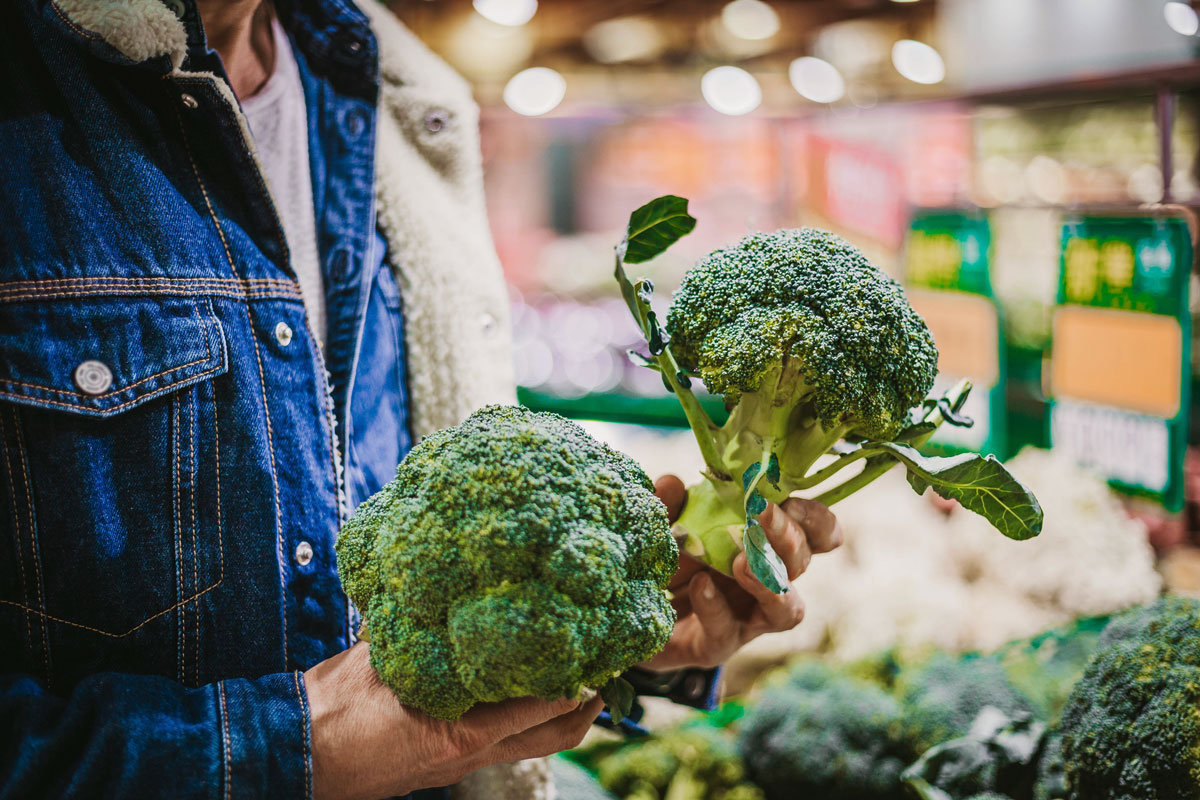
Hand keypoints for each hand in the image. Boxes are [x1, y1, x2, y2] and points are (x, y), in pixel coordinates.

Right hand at [305, 643, 604, 799]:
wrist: (301, 751)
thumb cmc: (335, 706)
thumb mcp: (381, 660)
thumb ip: (424, 635)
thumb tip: (450, 596)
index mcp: (462, 731)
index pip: (544, 704)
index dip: (576, 676)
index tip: (595, 644)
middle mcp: (474, 750)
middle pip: (556, 734)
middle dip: (587, 702)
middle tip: (603, 662)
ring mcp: (466, 759)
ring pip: (536, 742)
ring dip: (561, 711)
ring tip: (577, 671)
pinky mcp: (453, 758)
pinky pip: (507, 740)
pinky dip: (526, 716)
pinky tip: (522, 684)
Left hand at [642, 475, 842, 670]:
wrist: (631, 615)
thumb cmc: (665, 562)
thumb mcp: (664, 527)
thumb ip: (668, 504)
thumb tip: (672, 482)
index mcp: (767, 546)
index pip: (815, 534)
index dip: (815, 519)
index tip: (790, 501)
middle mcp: (768, 584)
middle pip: (801, 564)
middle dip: (788, 537)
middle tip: (761, 514)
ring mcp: (746, 619)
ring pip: (786, 610)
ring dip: (770, 584)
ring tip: (743, 563)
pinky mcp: (716, 647)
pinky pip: (727, 632)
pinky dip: (716, 607)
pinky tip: (701, 587)